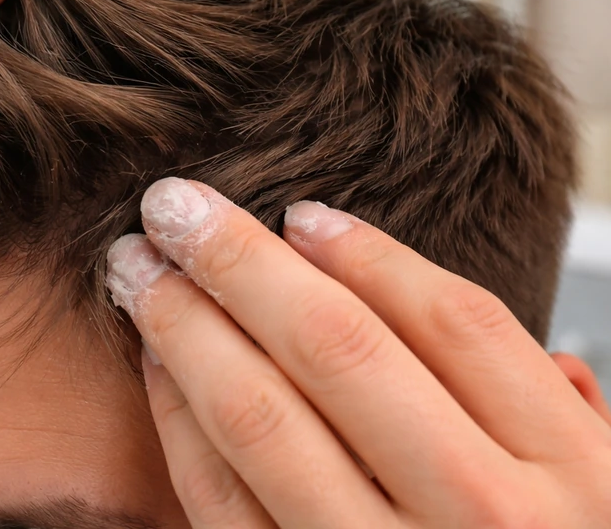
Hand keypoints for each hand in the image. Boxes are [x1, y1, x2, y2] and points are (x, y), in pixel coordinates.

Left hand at [106, 177, 610, 527]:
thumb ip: (576, 439)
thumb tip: (553, 360)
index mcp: (576, 482)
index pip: (454, 323)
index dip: (367, 253)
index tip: (299, 213)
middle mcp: (482, 523)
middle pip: (339, 348)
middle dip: (240, 261)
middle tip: (173, 204)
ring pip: (261, 416)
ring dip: (183, 326)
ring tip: (136, 267)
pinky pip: (218, 504)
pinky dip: (177, 422)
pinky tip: (155, 364)